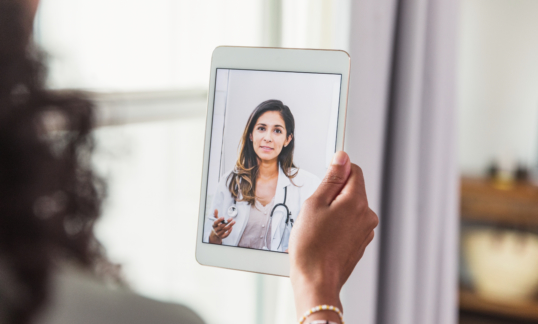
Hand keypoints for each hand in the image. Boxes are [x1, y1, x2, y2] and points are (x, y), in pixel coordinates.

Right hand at [208, 209, 235, 243]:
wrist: (215, 233)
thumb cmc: (216, 225)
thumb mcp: (215, 220)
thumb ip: (215, 214)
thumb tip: (216, 209)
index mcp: (213, 225)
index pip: (215, 222)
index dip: (219, 220)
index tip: (223, 217)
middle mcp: (216, 230)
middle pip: (221, 226)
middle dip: (226, 222)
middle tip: (231, 218)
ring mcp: (219, 233)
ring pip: (224, 230)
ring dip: (229, 226)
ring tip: (234, 222)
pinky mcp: (222, 236)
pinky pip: (226, 235)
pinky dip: (229, 232)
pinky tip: (232, 227)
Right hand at [288, 151, 378, 322]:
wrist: (315, 282)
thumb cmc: (311, 247)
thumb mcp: (315, 204)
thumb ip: (331, 178)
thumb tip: (342, 158)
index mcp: (357, 202)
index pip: (354, 170)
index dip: (336, 171)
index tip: (323, 181)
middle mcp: (367, 215)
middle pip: (352, 189)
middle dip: (333, 194)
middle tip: (315, 210)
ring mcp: (365, 231)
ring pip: (349, 208)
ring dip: (335, 211)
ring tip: (318, 227)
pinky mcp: (360, 243)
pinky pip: (349, 224)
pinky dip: (337, 225)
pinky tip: (323, 237)